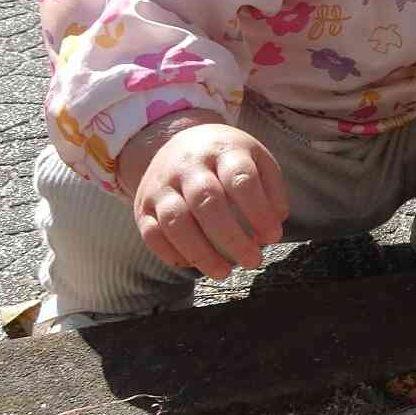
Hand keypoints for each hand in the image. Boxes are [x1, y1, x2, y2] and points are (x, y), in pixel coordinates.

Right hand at [121, 119, 288, 281]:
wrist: (180, 141)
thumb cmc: (226, 159)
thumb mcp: (257, 160)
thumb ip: (272, 191)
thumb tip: (272, 228)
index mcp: (222, 150)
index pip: (240, 178)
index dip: (258, 211)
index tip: (272, 236)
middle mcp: (188, 165)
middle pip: (206, 201)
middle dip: (232, 237)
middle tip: (253, 260)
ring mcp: (161, 185)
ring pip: (175, 221)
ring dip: (201, 252)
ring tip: (224, 272)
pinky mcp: (142, 205)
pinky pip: (151, 234)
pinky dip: (171, 254)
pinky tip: (193, 265)